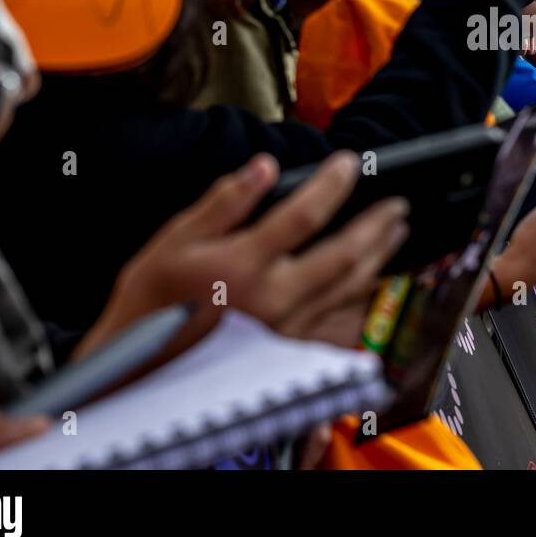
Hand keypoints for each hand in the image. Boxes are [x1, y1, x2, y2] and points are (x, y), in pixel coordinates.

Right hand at [77, 153, 407, 358]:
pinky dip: (363, 301)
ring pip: (350, 290)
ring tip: (396, 234)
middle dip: (377, 225)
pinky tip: (372, 283)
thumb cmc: (151, 306)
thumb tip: (264, 166)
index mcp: (243, 266)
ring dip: (379, 258)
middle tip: (399, 204)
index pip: (303, 215)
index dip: (332, 184)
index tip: (350, 162)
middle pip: (344, 255)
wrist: (136, 374)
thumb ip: (224, 203)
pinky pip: (340, 325)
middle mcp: (274, 300)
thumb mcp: (173, 242)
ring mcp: (287, 331)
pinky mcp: (290, 353)